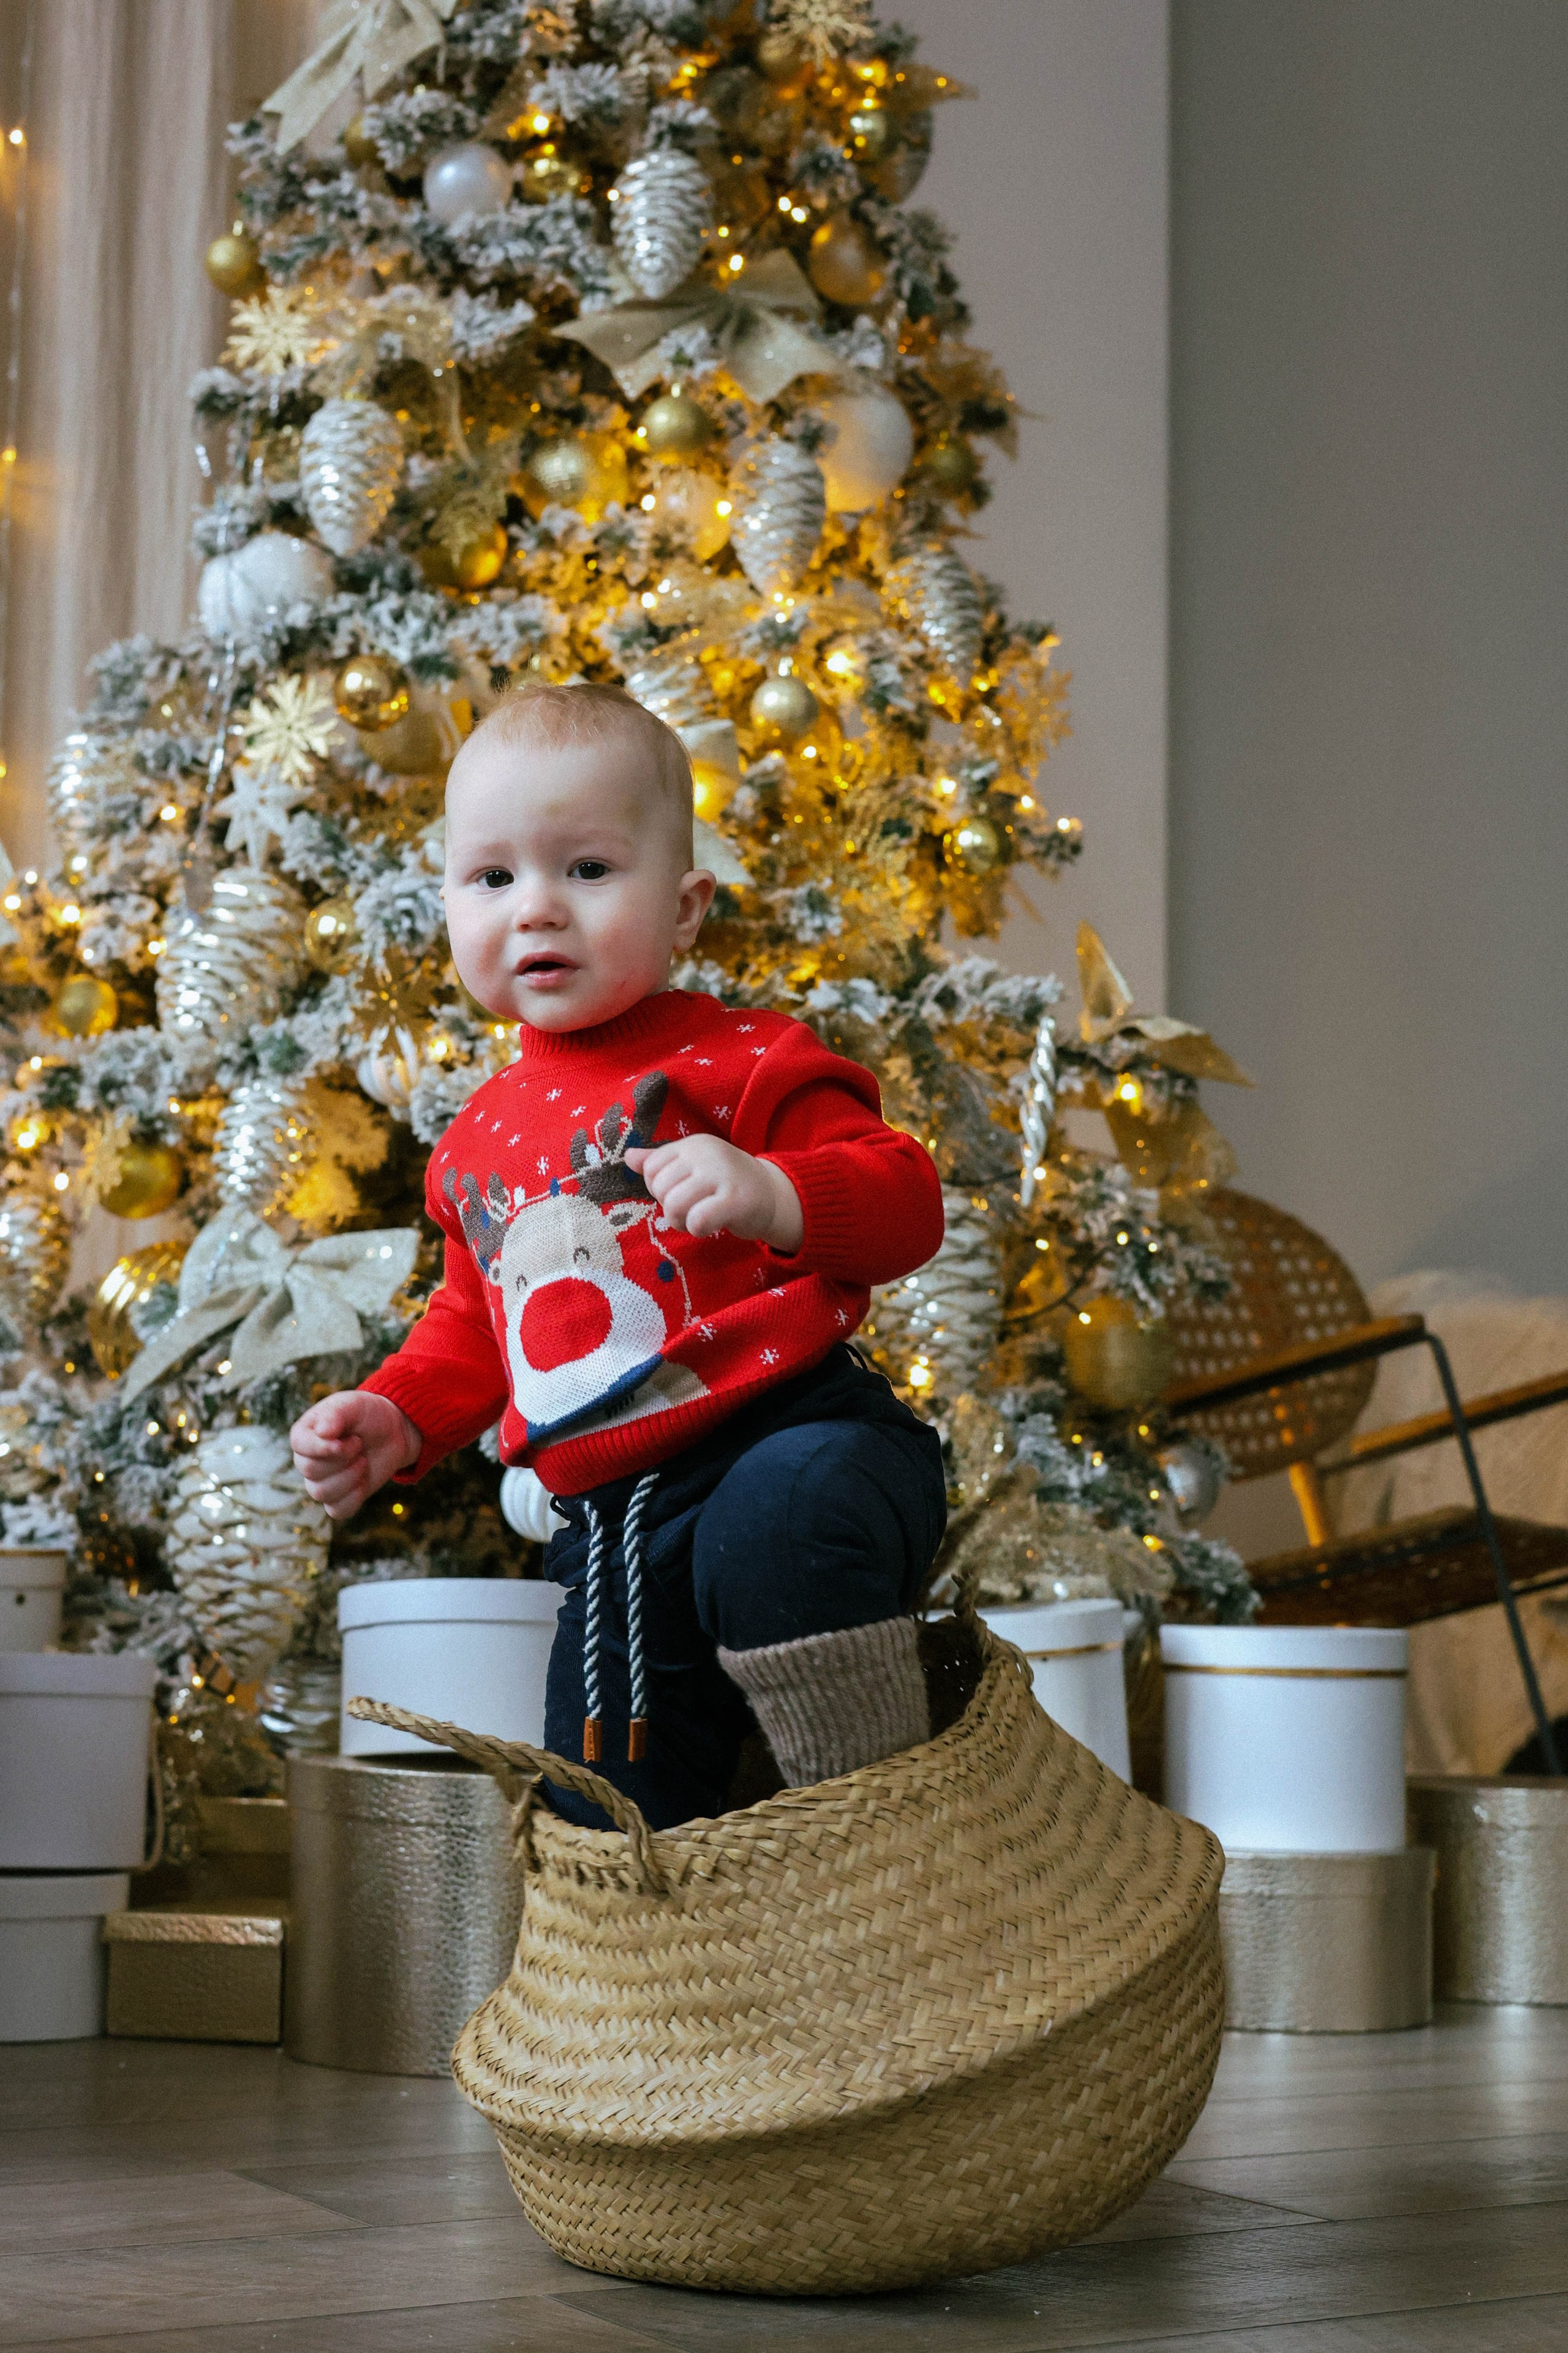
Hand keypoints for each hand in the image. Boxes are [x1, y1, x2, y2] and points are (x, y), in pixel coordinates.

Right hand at [289, 1390, 421, 1521]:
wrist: (392, 1432)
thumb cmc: (368, 1415)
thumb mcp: (353, 1405)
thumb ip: (335, 1415)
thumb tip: (322, 1432)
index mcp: (305, 1434)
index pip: (299, 1446)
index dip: (323, 1447)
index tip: (350, 1439)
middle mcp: (307, 1459)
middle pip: (311, 1470)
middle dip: (342, 1458)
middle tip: (360, 1444)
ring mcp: (321, 1481)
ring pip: (321, 1493)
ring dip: (349, 1477)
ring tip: (363, 1461)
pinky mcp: (339, 1498)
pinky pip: (336, 1511)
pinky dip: (353, 1498)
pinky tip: (364, 1481)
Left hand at [625, 1136, 803, 1252]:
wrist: (773, 1196)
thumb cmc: (726, 1183)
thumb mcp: (694, 1167)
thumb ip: (661, 1162)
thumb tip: (628, 1157)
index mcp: (693, 1144)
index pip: (652, 1168)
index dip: (659, 1189)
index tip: (681, 1193)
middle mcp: (707, 1154)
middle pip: (661, 1188)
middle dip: (670, 1208)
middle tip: (692, 1210)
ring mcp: (722, 1175)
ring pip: (674, 1205)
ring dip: (682, 1222)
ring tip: (698, 1219)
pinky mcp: (735, 1200)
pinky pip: (697, 1220)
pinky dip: (698, 1229)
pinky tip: (711, 1225)